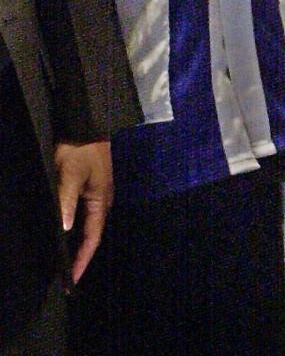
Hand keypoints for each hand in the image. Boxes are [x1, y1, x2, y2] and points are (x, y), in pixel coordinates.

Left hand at [55, 139, 112, 282]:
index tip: (72, 281)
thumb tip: (64, 229)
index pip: (93, 238)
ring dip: (75, 244)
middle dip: (79, 257)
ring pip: (85, 226)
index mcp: (101, 200)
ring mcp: (95, 194)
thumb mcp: (71, 174)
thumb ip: (67, 201)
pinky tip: (62, 235)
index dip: (82, 260)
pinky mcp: (87, 188)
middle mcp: (101, 201)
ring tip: (62, 262)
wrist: (85, 124)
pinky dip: (72, 230)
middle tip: (64, 278)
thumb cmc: (80, 150)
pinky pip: (80, 215)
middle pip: (91, 236)